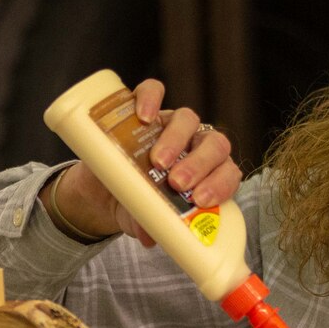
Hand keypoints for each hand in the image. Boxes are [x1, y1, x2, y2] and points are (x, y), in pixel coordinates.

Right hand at [49, 78, 241, 246]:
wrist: (100, 189)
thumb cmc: (133, 203)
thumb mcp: (140, 218)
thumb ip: (148, 225)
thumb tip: (150, 236)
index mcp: (206, 174)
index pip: (228, 173)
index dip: (221, 184)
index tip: (201, 199)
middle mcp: (193, 145)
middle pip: (214, 144)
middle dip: (200, 164)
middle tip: (178, 183)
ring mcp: (169, 124)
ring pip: (188, 119)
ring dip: (177, 139)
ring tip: (158, 161)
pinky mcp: (143, 108)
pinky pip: (153, 91)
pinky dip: (150, 99)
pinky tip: (143, 117)